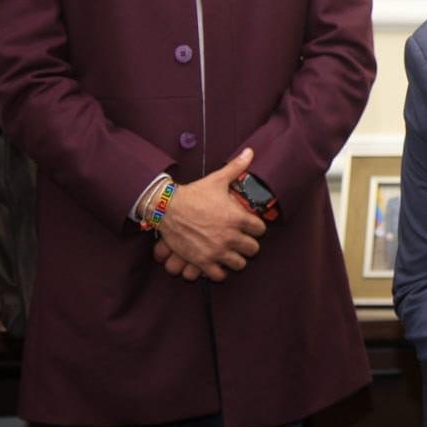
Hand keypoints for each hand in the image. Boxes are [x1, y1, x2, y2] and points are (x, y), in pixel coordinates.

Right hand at [155, 148, 264, 282]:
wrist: (166, 208)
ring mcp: (216, 251)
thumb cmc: (193, 194)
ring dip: (236, 259)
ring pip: (239, 264)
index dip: (256, 228)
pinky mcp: (202, 261)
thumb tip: (250, 152)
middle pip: (253, 250)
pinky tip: (217, 263)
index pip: (261, 230)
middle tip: (241, 240)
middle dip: (248, 245)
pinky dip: (219, 271)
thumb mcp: (217, 180)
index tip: (250, 226)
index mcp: (237, 218)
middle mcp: (230, 237)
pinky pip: (219, 275)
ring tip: (231, 252)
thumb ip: (237, 168)